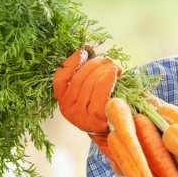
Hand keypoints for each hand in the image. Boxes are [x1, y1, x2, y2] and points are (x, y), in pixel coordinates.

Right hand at [53, 49, 121, 165]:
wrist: (117, 128)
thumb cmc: (103, 103)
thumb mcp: (89, 89)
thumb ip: (84, 72)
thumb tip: (86, 48)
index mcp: (63, 101)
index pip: (60, 78)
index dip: (71, 62)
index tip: (83, 51)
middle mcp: (68, 110)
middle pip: (79, 77)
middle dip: (94, 64)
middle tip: (106, 60)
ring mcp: (81, 116)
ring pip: (91, 82)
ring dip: (105, 69)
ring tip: (114, 67)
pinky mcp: (96, 118)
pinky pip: (101, 90)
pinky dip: (109, 77)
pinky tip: (115, 72)